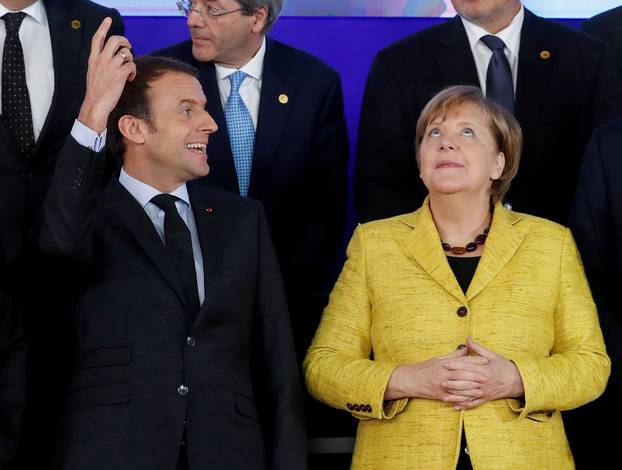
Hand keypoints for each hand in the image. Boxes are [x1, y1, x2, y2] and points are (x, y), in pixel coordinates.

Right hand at [77, 17, 136, 132]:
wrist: (95, 104)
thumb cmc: (96, 90)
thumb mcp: (94, 72)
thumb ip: (101, 62)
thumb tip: (116, 58)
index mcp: (93, 58)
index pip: (97, 38)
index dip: (103, 27)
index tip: (108, 20)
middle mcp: (101, 59)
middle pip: (115, 40)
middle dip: (125, 41)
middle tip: (129, 46)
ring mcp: (111, 66)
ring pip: (126, 53)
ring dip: (130, 60)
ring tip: (128, 69)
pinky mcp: (120, 74)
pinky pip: (132, 65)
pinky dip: (133, 71)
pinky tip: (129, 78)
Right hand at [384, 347, 488, 400]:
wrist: (410, 379)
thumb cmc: (425, 368)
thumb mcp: (438, 358)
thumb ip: (454, 355)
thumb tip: (466, 348)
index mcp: (444, 363)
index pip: (462, 361)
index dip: (474, 361)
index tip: (485, 361)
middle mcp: (442, 373)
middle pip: (461, 374)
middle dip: (475, 376)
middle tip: (487, 377)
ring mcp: (440, 385)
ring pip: (458, 387)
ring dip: (470, 390)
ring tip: (481, 390)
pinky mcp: (438, 394)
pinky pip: (451, 397)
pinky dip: (461, 399)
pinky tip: (469, 400)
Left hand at [442, 337, 523, 409]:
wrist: (518, 381)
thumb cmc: (504, 366)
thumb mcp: (492, 355)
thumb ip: (478, 348)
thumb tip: (468, 339)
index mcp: (484, 369)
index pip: (467, 366)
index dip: (456, 365)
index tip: (445, 364)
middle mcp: (483, 381)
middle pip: (466, 382)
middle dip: (453, 382)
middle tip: (441, 382)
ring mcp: (484, 391)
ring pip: (468, 395)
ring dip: (456, 396)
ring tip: (444, 397)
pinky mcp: (486, 398)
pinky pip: (474, 403)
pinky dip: (465, 405)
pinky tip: (455, 407)